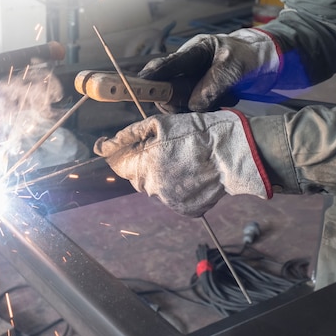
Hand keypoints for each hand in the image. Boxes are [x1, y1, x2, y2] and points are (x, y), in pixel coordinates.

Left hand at [94, 110, 271, 216]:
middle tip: (166, 148)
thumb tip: (103, 146)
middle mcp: (154, 189)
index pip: (118, 165)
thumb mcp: (161, 125)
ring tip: (182, 160)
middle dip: (144, 163)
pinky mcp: (187, 210)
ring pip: (155, 187)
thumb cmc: (198, 133)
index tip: (131, 145)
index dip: (121, 153)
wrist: (233, 154)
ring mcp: (171, 202)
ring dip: (161, 175)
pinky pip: (173, 198)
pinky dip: (178, 187)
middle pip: (136, 177)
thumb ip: (128, 136)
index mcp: (145, 167)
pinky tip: (191, 173)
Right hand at [138, 28, 280, 112]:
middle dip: (176, 100)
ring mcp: (195, 84)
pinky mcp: (203, 97)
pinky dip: (208, 112)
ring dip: (197, 107)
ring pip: (182, 103)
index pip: (167, 64)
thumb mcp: (234, 67)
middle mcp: (189, 69)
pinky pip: (196, 111)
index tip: (138, 85)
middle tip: (193, 105)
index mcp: (194, 52)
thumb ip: (213, 85)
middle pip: (168, 90)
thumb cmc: (250, 56)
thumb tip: (193, 105)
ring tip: (223, 98)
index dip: (151, 76)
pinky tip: (225, 102)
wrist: (269, 64)